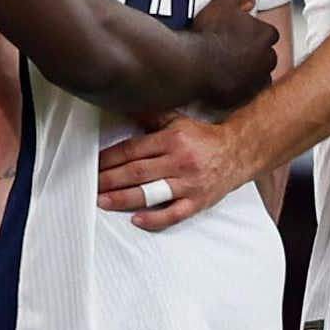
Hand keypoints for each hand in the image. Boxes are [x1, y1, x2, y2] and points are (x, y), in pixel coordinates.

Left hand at [97, 115, 247, 231]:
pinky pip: (173, 213)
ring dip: (124, 198)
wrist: (239, 152)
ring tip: (102, 201)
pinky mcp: (197, 202)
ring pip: (151, 193)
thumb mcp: (179, 122)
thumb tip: (127, 109)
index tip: (95, 165)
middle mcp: (180, 162)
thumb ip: (153, 118)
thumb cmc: (205, 138)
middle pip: (137, 172)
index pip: (134, 150)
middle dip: (110, 179)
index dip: (111, 158)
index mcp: (173, 140)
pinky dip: (154, 218)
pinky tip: (136, 219)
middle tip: (91, 185)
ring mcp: (189, 184)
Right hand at [186, 0, 278, 108]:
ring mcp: (256, 82)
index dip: (254, 34)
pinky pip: (245, 96)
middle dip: (255, 56)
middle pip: (267, 57)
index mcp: (265, 35)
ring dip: (249, 75)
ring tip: (228, 70)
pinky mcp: (244, 100)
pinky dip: (238, 91)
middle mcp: (267, 60)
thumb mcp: (221, 4)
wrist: (190, 66)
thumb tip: (249, 1)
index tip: (241, 35)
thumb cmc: (206, 35)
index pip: (269, 34)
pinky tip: (223, 85)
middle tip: (234, 53)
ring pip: (259, 79)